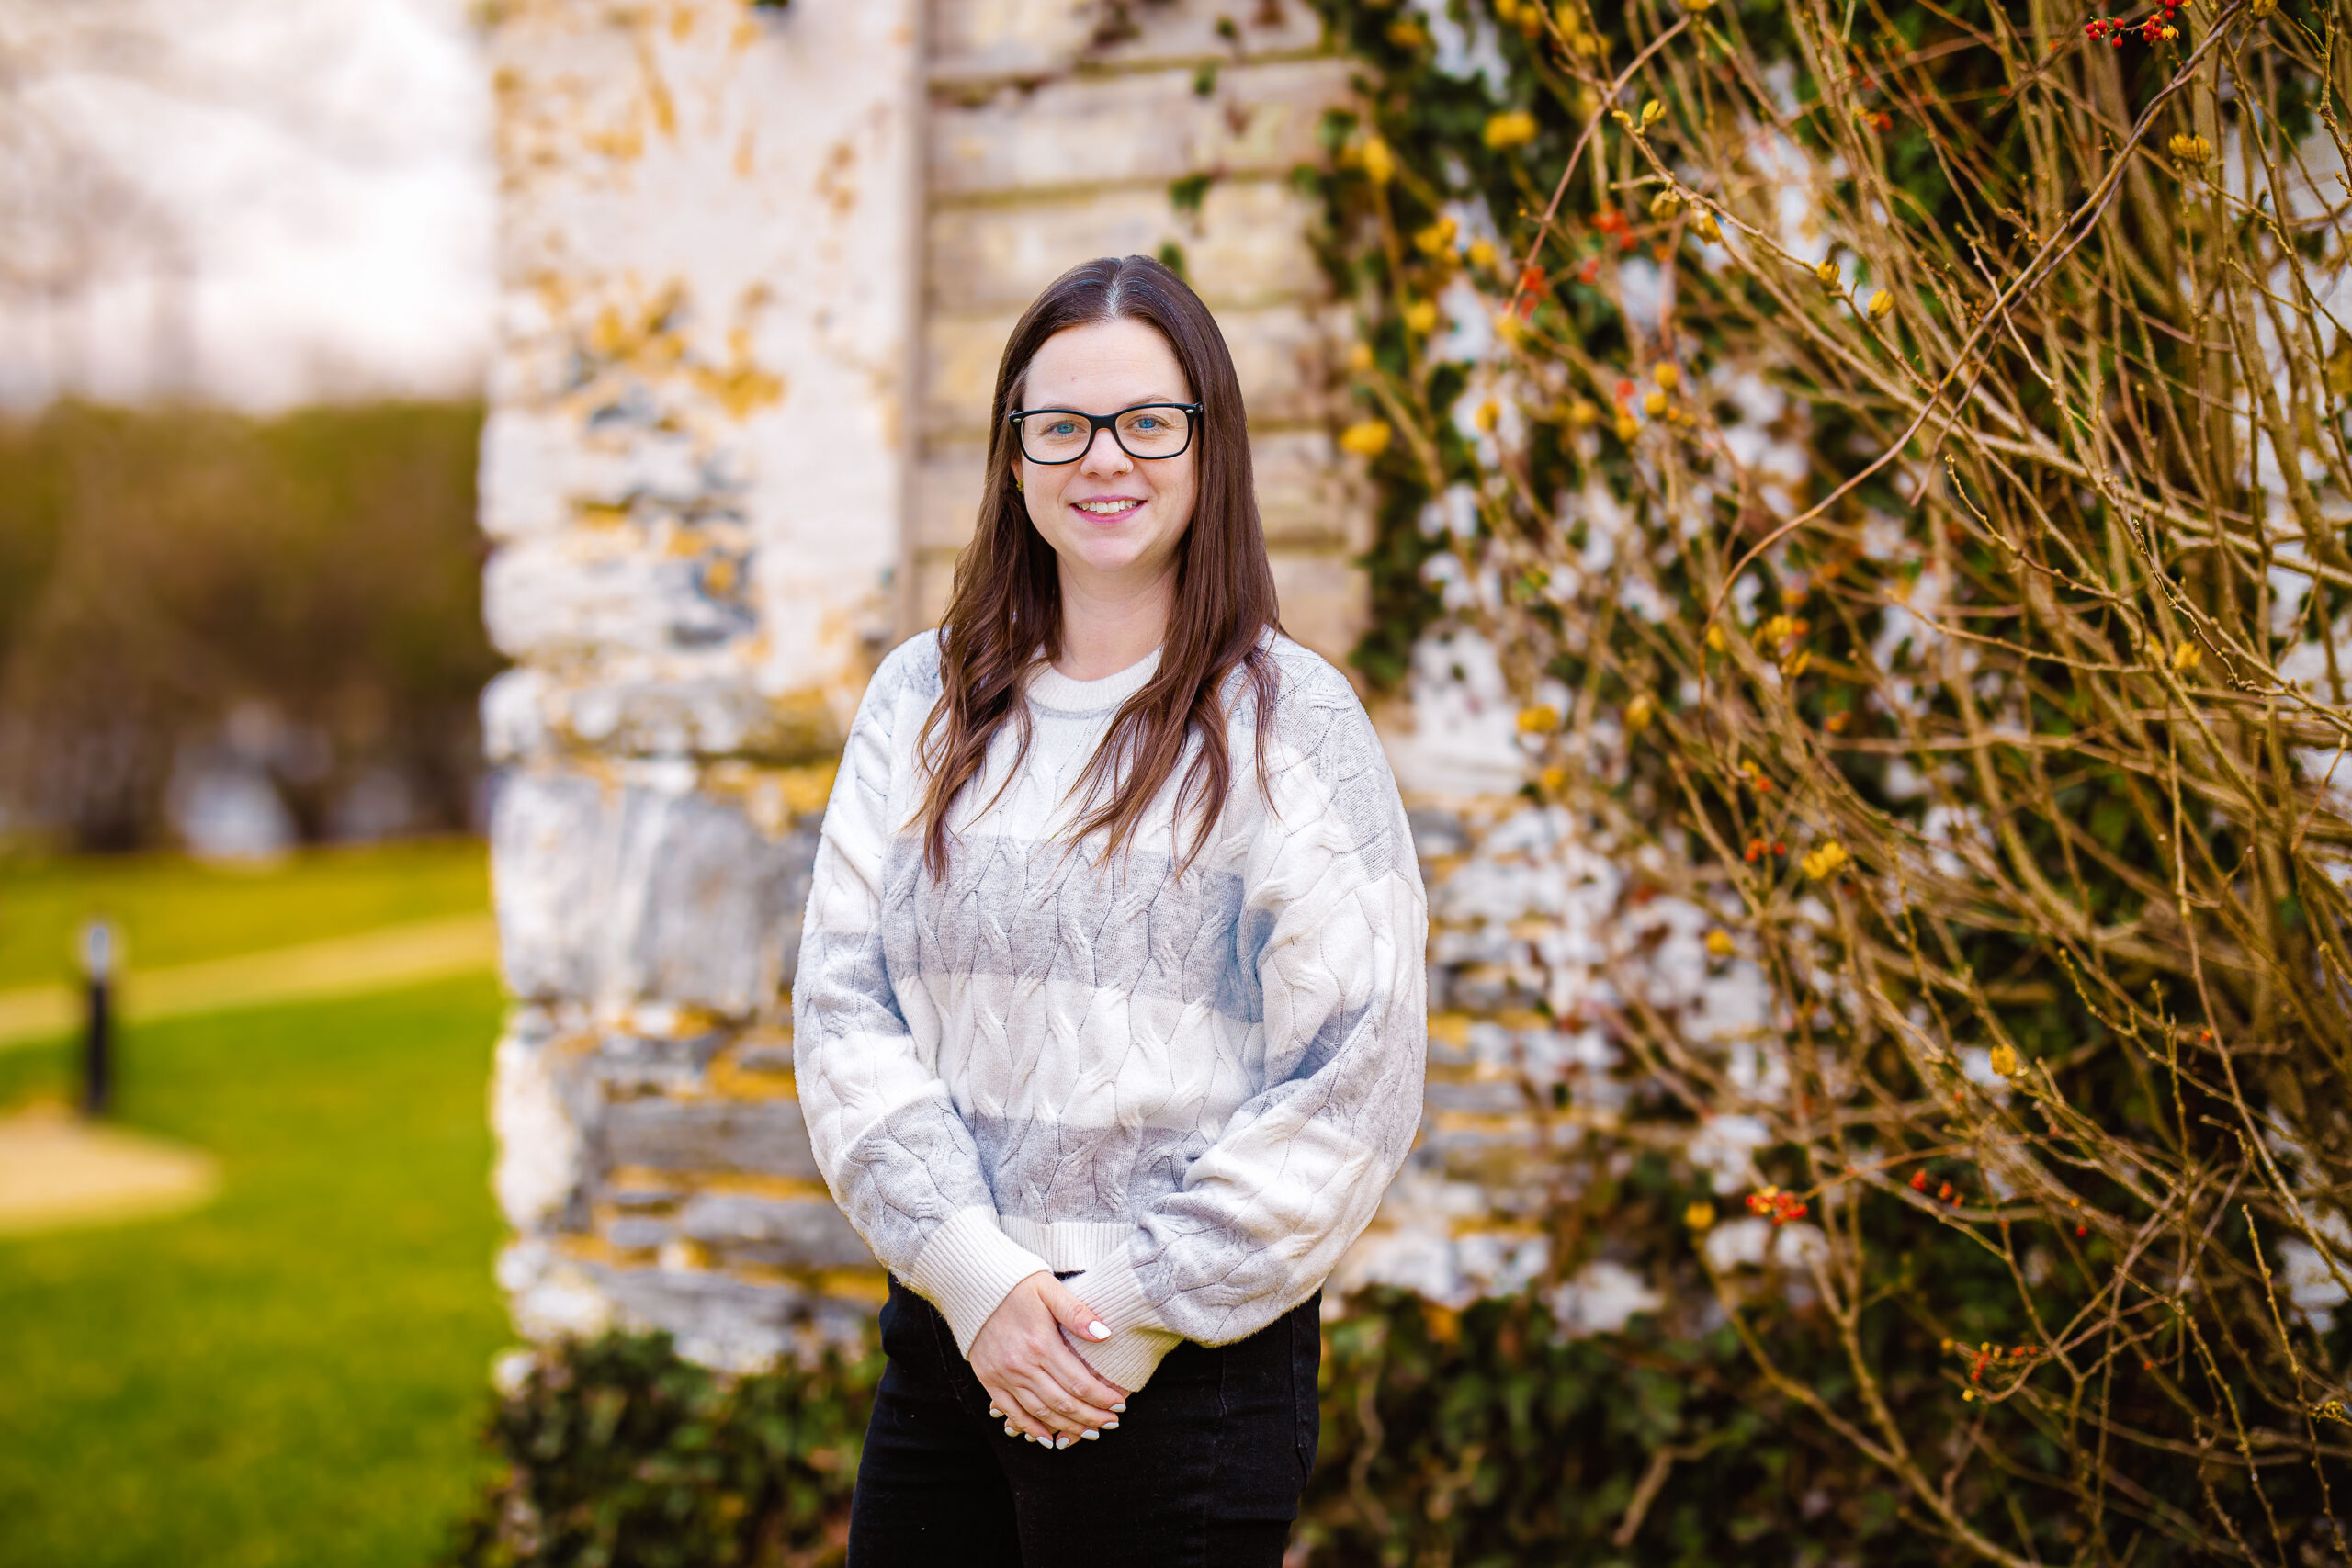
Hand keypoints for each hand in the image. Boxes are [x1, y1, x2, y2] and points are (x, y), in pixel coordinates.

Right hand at [970, 1272, 1129, 1448]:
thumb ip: (1077, 1312)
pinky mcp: (988, 1379)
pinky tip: (1048, 1438)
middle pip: (1063, 1403)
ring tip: (1090, 1433)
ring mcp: (1002, 1376)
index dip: (1101, 1397)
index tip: (1119, 1405)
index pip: (1079, 1382)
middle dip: (1091, 1417)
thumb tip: (1105, 1334)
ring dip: (1067, 1426)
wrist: (971, 1283)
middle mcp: (1021, 1365)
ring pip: (1040, 1412)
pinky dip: (1030, 1429)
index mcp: (1041, 1344)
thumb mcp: (1049, 1288)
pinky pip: (1011, 1412)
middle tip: (1112, 1424)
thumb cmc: (1016, 1283)